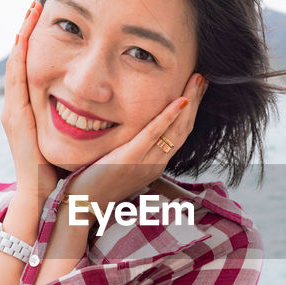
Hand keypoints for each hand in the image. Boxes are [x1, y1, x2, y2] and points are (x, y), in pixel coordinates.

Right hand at [2, 1, 59, 201]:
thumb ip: (77, 120)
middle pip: (19, 60)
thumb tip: (98, 105)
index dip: (36, 42)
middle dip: (25, 31)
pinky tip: (25, 37)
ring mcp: (13, 112)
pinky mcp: (15, 118)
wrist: (42, 197)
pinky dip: (20, 56)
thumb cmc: (58, 171)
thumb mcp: (68, 138)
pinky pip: (16, 79)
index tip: (45, 17)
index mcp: (29, 111)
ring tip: (30, 11)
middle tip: (34, 4)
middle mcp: (17, 107)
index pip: (31, 69)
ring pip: (15, 64)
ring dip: (21, 36)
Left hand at [68, 71, 207, 208]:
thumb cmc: (96, 185)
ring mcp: (145, 164)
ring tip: (197, 81)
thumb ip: (132, 150)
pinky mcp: (129, 160)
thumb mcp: (121, 166)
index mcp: (155, 165)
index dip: (191, 111)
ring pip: (175, 130)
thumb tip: (134, 131)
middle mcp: (156, 165)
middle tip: (203, 78)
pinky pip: (152, 135)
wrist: (82, 207)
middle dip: (195, 102)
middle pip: (183, 129)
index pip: (180, 135)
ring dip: (189, 103)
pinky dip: (167, 117)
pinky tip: (179, 101)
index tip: (197, 90)